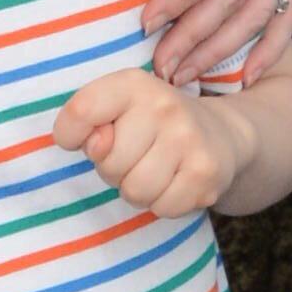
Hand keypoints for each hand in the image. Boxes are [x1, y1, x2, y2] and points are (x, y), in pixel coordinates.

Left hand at [61, 46, 291, 220]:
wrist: (221, 134)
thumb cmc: (151, 126)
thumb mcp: (116, 111)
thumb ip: (88, 123)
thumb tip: (97, 146)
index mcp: (133, 84)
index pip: (82, 111)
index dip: (70, 135)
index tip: (89, 138)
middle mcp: (164, 105)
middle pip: (107, 163)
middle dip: (114, 170)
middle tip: (136, 156)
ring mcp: (189, 139)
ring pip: (134, 190)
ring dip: (138, 190)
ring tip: (155, 170)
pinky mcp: (206, 173)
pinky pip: (162, 208)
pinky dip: (163, 204)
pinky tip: (176, 182)